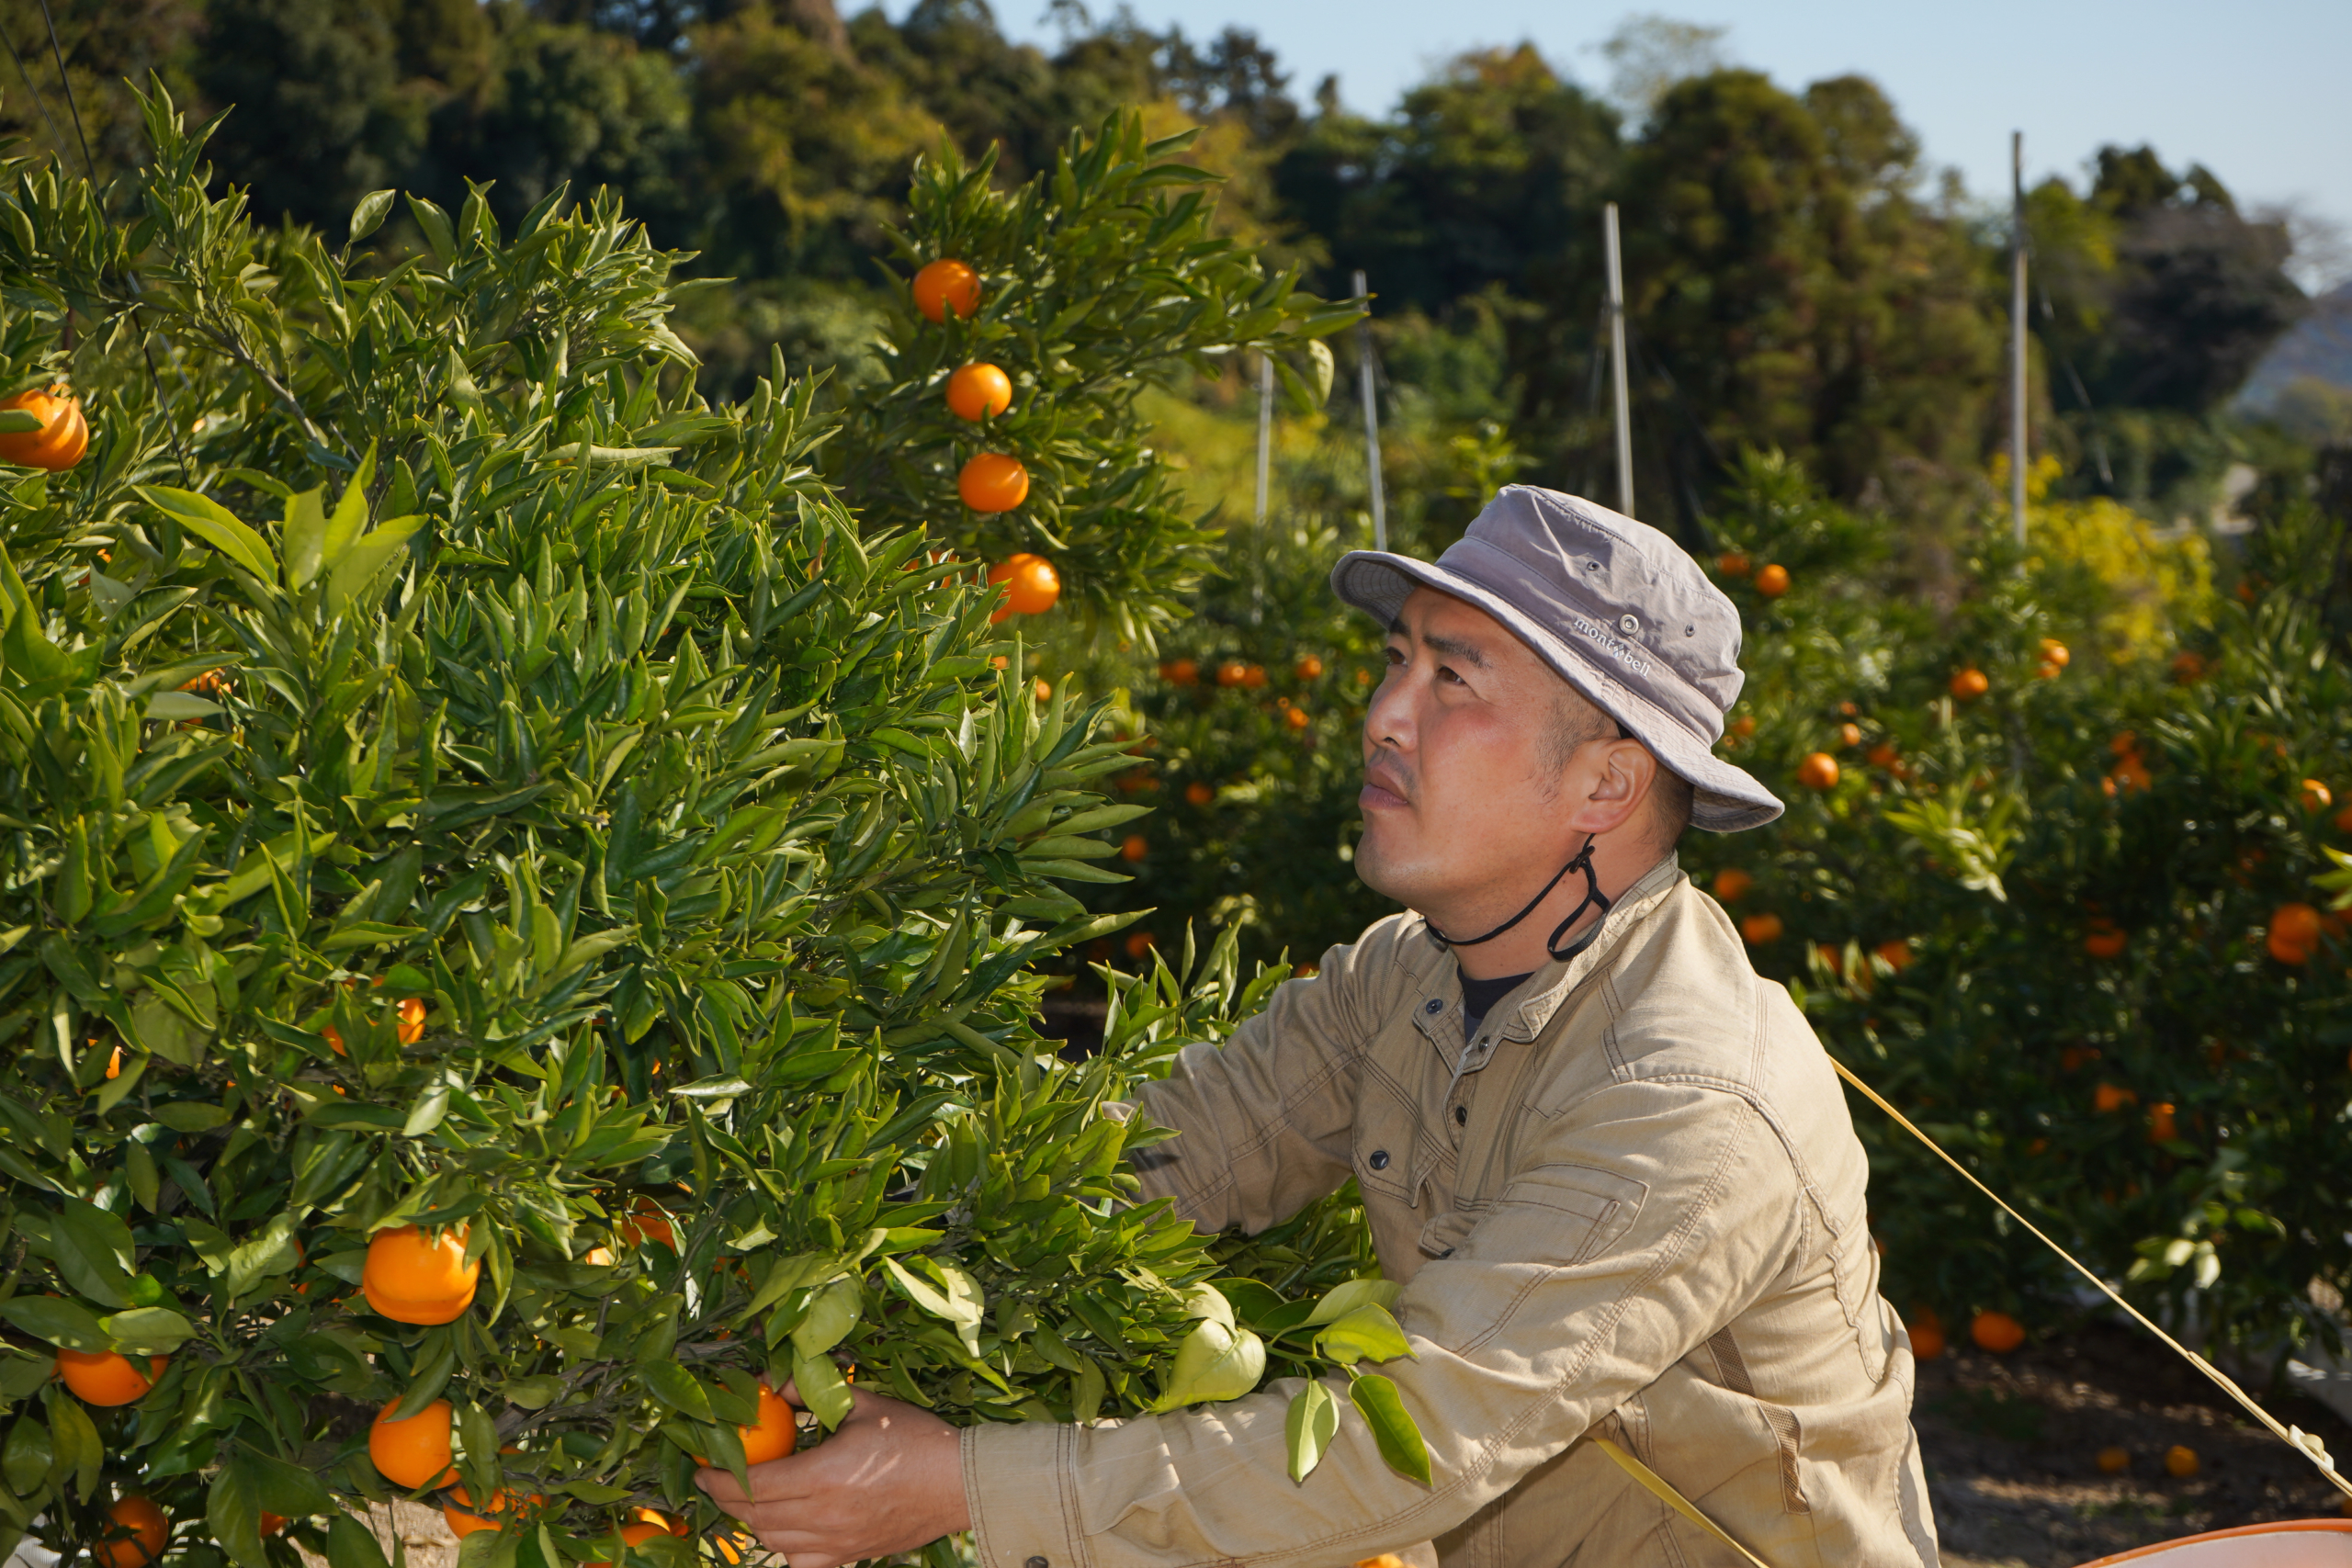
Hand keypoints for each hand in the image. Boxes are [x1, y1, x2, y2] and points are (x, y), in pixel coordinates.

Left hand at [695, 1382, 969, 1567]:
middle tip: (715, 1482)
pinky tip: (782, 1530)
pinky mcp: (851, 1555)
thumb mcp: (863, 1404)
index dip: (719, 1480)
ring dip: (751, 1523)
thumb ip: (813, 1393)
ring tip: (744, 1501)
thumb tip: (775, 1383)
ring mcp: (838, 1542)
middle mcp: (825, 1516)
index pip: (753, 1486)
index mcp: (825, 1476)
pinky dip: (783, 1548)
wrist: (959, 1483)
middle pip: (756, 1517)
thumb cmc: (915, 1437)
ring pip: (774, 1542)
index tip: (701, 1470)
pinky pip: (802, 1562)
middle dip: (726, 1501)